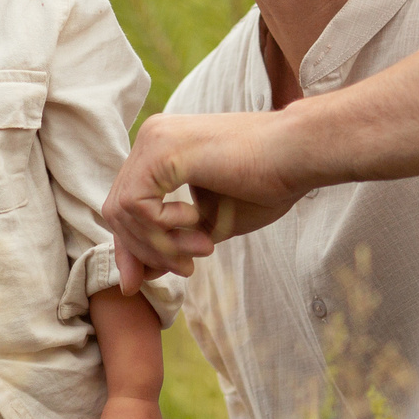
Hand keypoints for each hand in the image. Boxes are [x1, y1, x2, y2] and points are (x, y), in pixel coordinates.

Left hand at [104, 111, 304, 292]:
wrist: (300, 154)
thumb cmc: (267, 184)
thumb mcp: (209, 223)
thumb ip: (173, 241)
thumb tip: (138, 275)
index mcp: (160, 148)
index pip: (126, 205)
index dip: (130, 248)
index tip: (144, 281)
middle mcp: (151, 137)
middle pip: (118, 210)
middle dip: (145, 251)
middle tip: (187, 269)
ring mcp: (154, 139)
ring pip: (124, 211)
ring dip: (161, 244)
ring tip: (202, 251)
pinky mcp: (163, 149)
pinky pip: (138, 205)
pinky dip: (164, 228)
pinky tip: (198, 224)